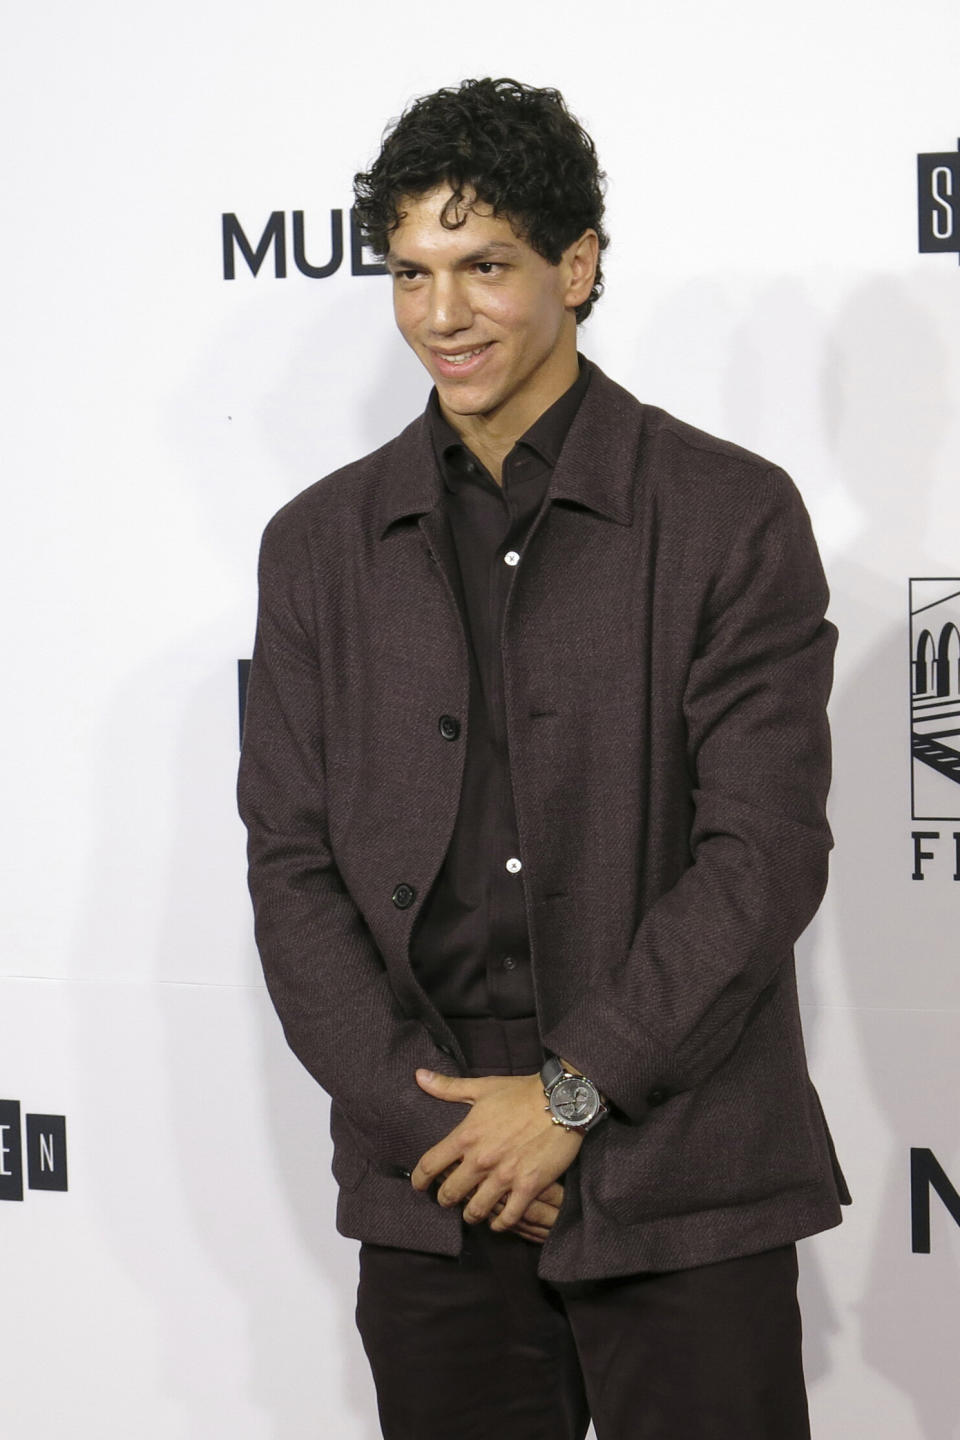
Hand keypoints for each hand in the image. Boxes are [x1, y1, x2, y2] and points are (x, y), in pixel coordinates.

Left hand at [410, 1070, 581, 1232]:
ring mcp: (504, 1175)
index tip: (419, 1186)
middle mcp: (481, 1159)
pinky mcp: (528, 1186)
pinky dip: (500, 1223)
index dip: (419, 1180)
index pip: (429, 1165)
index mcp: (466, 1136)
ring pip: (476, 1211)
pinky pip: (508, 1217)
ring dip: (471, 1214)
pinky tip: (498, 1221)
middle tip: (448, 1200)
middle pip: (449, 1194)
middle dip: (445, 1200)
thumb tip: (419, 1076)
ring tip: (472, 1212)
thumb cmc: (520, 1092)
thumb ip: (448, 1087)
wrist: (561, 1100)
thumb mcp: (482, 1087)